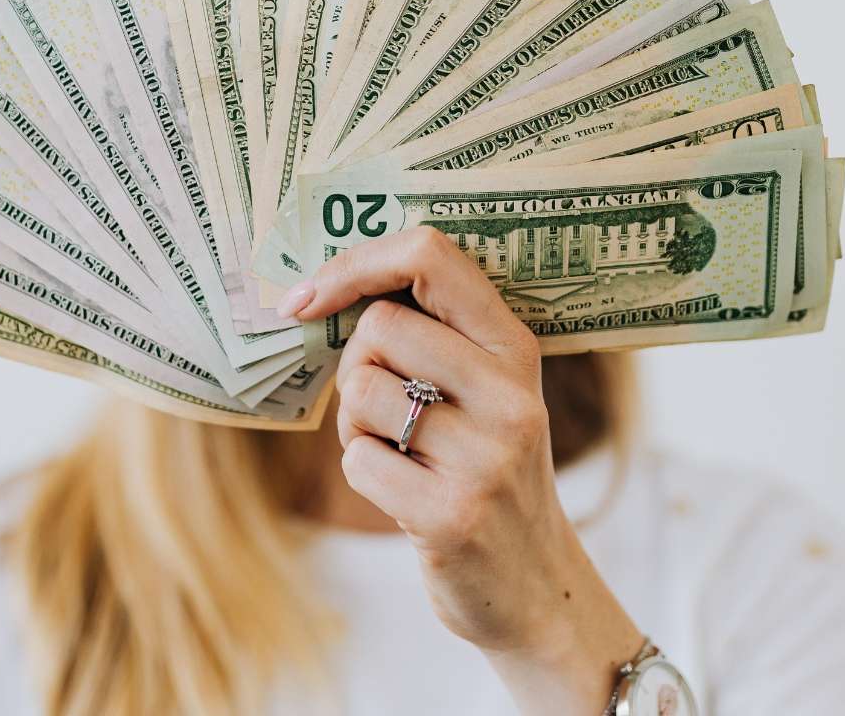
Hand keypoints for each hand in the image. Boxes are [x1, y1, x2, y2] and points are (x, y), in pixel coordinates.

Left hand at [277, 228, 643, 714]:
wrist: (536, 588)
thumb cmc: (487, 473)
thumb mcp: (489, 393)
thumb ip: (435, 337)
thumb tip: (322, 287)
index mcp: (515, 348)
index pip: (431, 256)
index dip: (355, 263)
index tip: (308, 297)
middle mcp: (510, 394)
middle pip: (380, 326)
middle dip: (355, 367)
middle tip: (381, 411)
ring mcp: (486, 455)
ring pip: (361, 392)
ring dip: (356, 427)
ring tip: (399, 455)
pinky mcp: (452, 513)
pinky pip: (357, 461)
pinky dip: (363, 474)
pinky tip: (404, 494)